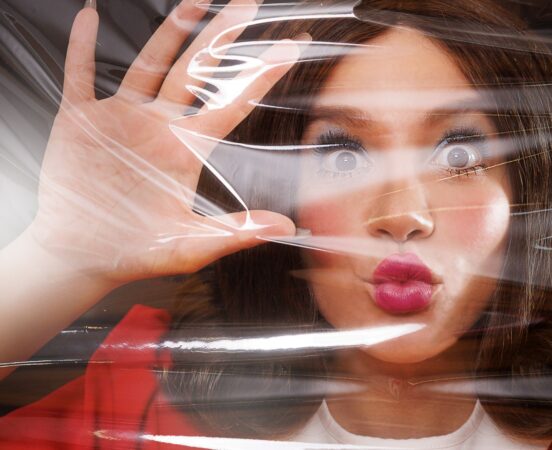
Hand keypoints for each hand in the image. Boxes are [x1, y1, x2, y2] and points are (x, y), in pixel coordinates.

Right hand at [28, 0, 303, 287]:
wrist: (81, 257)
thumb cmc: (136, 253)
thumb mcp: (192, 246)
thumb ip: (237, 233)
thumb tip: (287, 228)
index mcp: (187, 150)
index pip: (232, 103)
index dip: (260, 76)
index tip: (289, 49)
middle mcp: (160, 127)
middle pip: (196, 72)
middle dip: (221, 37)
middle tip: (246, 5)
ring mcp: (122, 119)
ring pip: (150, 65)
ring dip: (168, 31)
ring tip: (193, 1)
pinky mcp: (82, 121)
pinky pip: (80, 75)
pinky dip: (81, 46)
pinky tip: (90, 17)